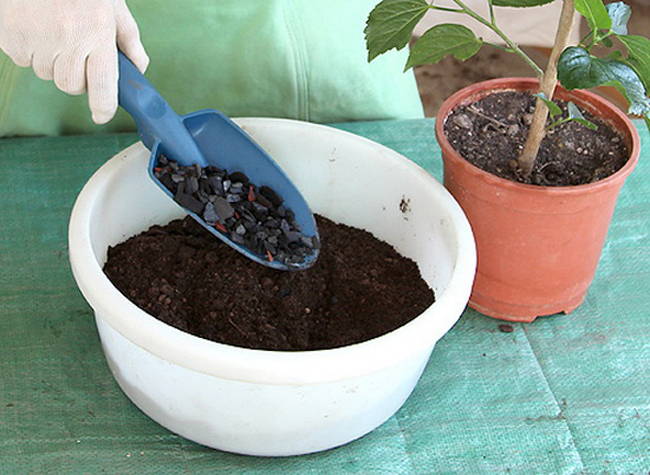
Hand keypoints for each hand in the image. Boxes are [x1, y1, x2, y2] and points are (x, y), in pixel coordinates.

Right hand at [0, 0, 148, 123]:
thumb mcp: (113, 5)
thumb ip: (128, 39)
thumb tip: (138, 69)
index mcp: (97, 31)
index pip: (103, 86)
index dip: (104, 108)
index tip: (102, 115)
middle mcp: (68, 38)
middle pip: (72, 86)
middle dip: (77, 77)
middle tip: (77, 51)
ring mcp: (37, 38)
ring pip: (47, 74)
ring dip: (53, 62)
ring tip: (55, 31)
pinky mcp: (11, 35)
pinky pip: (22, 59)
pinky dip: (30, 50)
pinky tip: (36, 26)